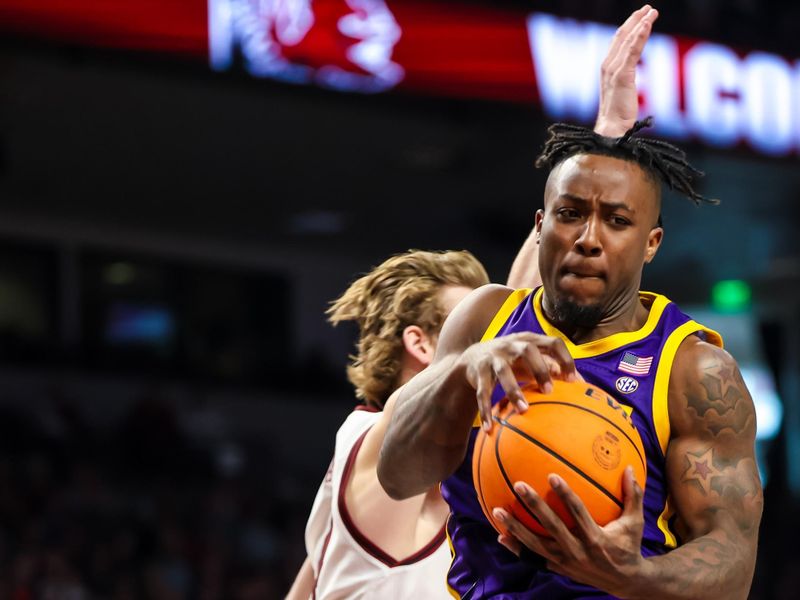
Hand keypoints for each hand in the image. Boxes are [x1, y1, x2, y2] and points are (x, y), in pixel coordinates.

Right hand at [460, 332, 577, 431]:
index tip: (573, 381)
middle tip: (549, 392)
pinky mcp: (478, 371)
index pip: (552, 343)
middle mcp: (511, 345)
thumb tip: (581, 385)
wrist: (473, 357)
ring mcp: (493, 357)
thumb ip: (552, 368)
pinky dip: (485, 409)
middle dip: (540, 369)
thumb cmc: (512, 361)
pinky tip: (490, 427)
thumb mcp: (531, 361)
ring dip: (514, 390)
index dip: (565, 359)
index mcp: (529, 341)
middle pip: (528, 350)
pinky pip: (482, 391)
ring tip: (523, 410)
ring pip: (503, 371)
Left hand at [492, 467, 645, 597]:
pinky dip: (517, 548)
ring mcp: (565, 561)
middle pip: (552, 527)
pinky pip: (533, 557)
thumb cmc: (628, 546)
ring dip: (515, 528)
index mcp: (596, 538)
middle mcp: (578, 550)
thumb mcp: (635, 523)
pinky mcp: (557, 567)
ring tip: (497, 511)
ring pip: (535, 544)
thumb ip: (633, 496)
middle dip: (535, 506)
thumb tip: (630, 468)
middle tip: (519, 485)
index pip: (578, 512)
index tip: (552, 475)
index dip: (565, 494)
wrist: (625, 582)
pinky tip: (501, 536)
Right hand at [595, 5, 658, 136]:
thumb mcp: (621, 94)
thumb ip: (624, 82)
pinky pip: (632, 51)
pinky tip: (646, 25)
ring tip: (651, 12)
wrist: (611, 129)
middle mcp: (607, 66)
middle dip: (635, 20)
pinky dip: (639, 36)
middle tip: (648, 8)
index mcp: (606, 69)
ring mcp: (613, 70)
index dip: (629, 28)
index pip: (618, 43)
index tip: (640, 17)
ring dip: (640, 23)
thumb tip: (629, 82)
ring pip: (628, 40)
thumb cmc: (617, 117)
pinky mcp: (622, 75)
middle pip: (621, 37)